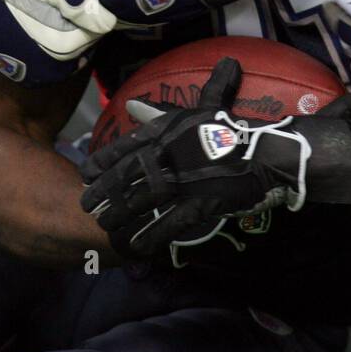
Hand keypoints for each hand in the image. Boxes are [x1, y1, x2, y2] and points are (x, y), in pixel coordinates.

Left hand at [80, 58, 314, 257]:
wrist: (266, 153)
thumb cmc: (231, 130)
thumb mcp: (195, 111)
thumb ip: (162, 111)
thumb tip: (133, 105)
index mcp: (165, 132)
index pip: (123, 147)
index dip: (100, 162)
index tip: (84, 173)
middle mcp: (169, 154)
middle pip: (125, 176)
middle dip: (103, 192)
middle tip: (86, 205)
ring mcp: (183, 180)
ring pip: (140, 201)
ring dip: (119, 216)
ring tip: (104, 227)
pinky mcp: (199, 204)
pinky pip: (167, 223)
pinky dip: (148, 236)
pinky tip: (134, 246)